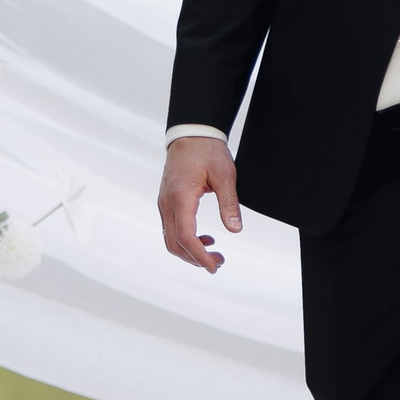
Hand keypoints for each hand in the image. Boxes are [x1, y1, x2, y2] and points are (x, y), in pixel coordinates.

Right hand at [159, 136, 241, 272]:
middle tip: (218, 263)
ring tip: (213, 253)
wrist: (190, 134)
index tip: (214, 266)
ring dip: (189, 251)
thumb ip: (229, 203)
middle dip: (195, 259)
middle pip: (174, 244)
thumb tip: (235, 229)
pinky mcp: (166, 202)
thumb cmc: (207, 151)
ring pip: (170, 239)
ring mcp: (164, 203)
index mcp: (180, 198)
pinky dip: (185, 240)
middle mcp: (167, 203)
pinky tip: (205, 238)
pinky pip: (171, 228)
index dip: (199, 256)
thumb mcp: (224, 175)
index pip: (185, 237)